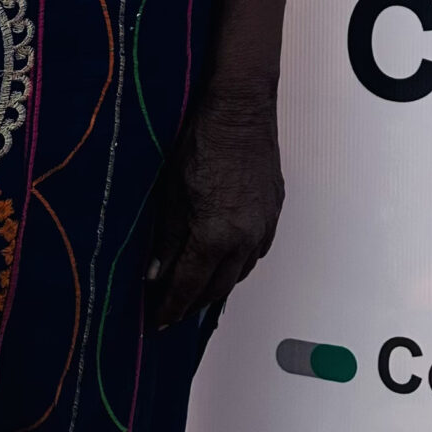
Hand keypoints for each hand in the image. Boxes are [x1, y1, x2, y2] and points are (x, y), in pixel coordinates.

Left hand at [146, 78, 284, 327]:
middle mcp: (245, 239)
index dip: (171, 307)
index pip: (189, 286)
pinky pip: (258, 249)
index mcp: (215, 237)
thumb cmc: (202, 142)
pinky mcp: (274, 209)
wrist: (240, 109)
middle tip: (175, 310)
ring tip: (198, 289)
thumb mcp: (171, 194)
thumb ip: (165, 239)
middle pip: (218, 287)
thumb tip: (156, 274)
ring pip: (241, 271)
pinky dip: (240, 262)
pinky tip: (227, 257)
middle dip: (194, 303)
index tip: (159, 321)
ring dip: (219, 284)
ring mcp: (264, 224)